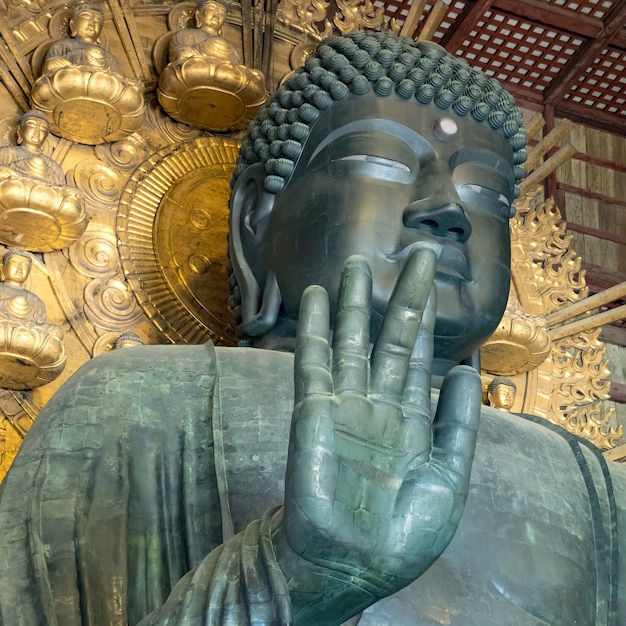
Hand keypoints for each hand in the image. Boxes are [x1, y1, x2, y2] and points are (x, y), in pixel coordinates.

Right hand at [282, 247, 480, 595]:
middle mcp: (378, 402)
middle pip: (390, 337)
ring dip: (352, 302)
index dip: (428, 319)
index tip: (434, 283)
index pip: (420, 356)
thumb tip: (469, 369)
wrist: (351, 564)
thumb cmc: (403, 532)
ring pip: (350, 340)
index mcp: (411, 417)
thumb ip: (458, 423)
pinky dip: (314, 328)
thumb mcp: (448, 478)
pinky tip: (315, 297)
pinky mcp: (312, 410)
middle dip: (402, 296)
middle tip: (417, 254)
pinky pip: (312, 361)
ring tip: (356, 263)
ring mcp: (344, 403)